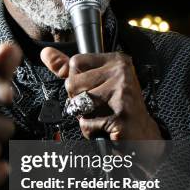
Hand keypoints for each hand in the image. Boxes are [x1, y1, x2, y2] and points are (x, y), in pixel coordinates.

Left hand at [41, 48, 163, 143]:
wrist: (143, 136)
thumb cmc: (117, 108)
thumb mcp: (97, 82)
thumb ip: (70, 69)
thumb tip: (46, 53)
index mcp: (116, 60)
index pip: (75, 62)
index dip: (77, 82)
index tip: (95, 89)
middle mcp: (121, 72)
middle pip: (72, 84)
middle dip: (79, 101)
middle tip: (100, 107)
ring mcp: (122, 93)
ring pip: (78, 104)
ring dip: (85, 117)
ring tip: (103, 116)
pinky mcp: (120, 115)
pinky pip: (86, 124)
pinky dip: (92, 131)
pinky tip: (107, 128)